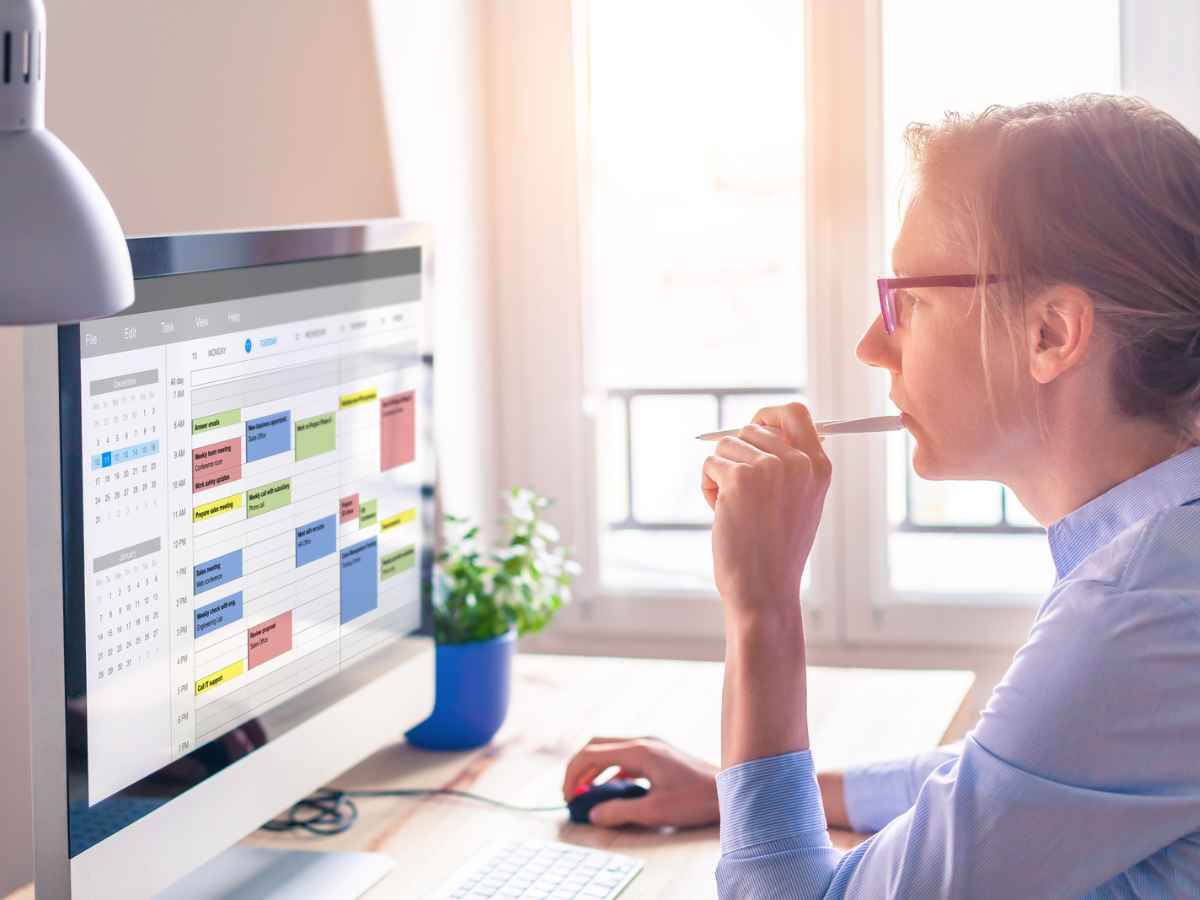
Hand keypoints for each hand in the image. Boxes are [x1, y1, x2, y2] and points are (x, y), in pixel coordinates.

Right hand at [561, 737, 718, 827]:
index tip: (568, 796)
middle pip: (597, 745)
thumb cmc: (695, 799)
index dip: (573, 774)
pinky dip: (610, 771)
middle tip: (571, 793)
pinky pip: (624, 757)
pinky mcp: (657, 754)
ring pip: (610, 750)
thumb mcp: (655, 811)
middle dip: (579, 768)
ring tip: (586, 793)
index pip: (591, 753)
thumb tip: (594, 814)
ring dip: (594, 769)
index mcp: (639, 751)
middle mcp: (643, 741)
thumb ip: (620, 812)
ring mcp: (651, 745)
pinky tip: (611, 790)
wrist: (729, 789)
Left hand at [700, 402, 830, 621]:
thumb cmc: (776, 551)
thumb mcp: (800, 503)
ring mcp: (769, 468)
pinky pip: (710, 464)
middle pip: (751, 429)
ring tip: (734, 509)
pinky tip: (721, 514)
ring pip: (726, 446)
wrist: (764, 590)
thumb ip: (790, 465)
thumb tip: (760, 428)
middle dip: (737, 456)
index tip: (753, 427)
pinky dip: (708, 488)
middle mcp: (798, 462)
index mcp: (819, 467)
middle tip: (740, 494)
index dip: (768, 416)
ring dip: (721, 475)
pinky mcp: (739, 478)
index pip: (795, 413)